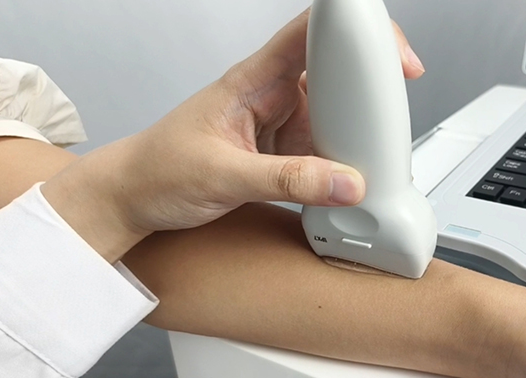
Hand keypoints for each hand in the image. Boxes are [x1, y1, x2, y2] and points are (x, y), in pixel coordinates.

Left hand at [42, 10, 424, 261]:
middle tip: (391, 120)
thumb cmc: (157, 169)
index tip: (391, 53)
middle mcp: (273, 96)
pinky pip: (328, 150)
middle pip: (337, 76)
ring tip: (374, 160)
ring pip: (338, 117)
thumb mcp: (222, 176)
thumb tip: (344, 182)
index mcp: (254, 81)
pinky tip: (352, 181)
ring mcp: (282, 125)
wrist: (133, 198)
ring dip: (359, 136)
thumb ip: (285, 181)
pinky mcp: (286, 153)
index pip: (310, 34)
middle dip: (370, 92)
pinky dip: (346, 164)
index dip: (354, 32)